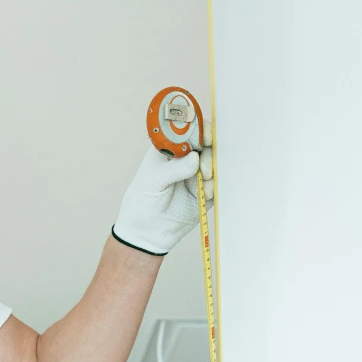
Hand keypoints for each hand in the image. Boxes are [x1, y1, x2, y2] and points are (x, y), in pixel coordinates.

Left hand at [112, 121, 213, 254]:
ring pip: (216, 163)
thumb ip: (173, 169)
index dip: (199, 129)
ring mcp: (196, 173)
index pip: (187, 130)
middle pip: (207, 144)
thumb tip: (195, 158)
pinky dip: (217, 186)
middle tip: (204, 172)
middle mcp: (185, 157)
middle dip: (210, 155)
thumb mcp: (152, 181)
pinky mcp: (206, 191)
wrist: (148, 232)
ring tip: (203, 187)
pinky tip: (207, 195)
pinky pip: (219, 183)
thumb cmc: (142, 201)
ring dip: (214, 172)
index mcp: (168, 148)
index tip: (207, 138)